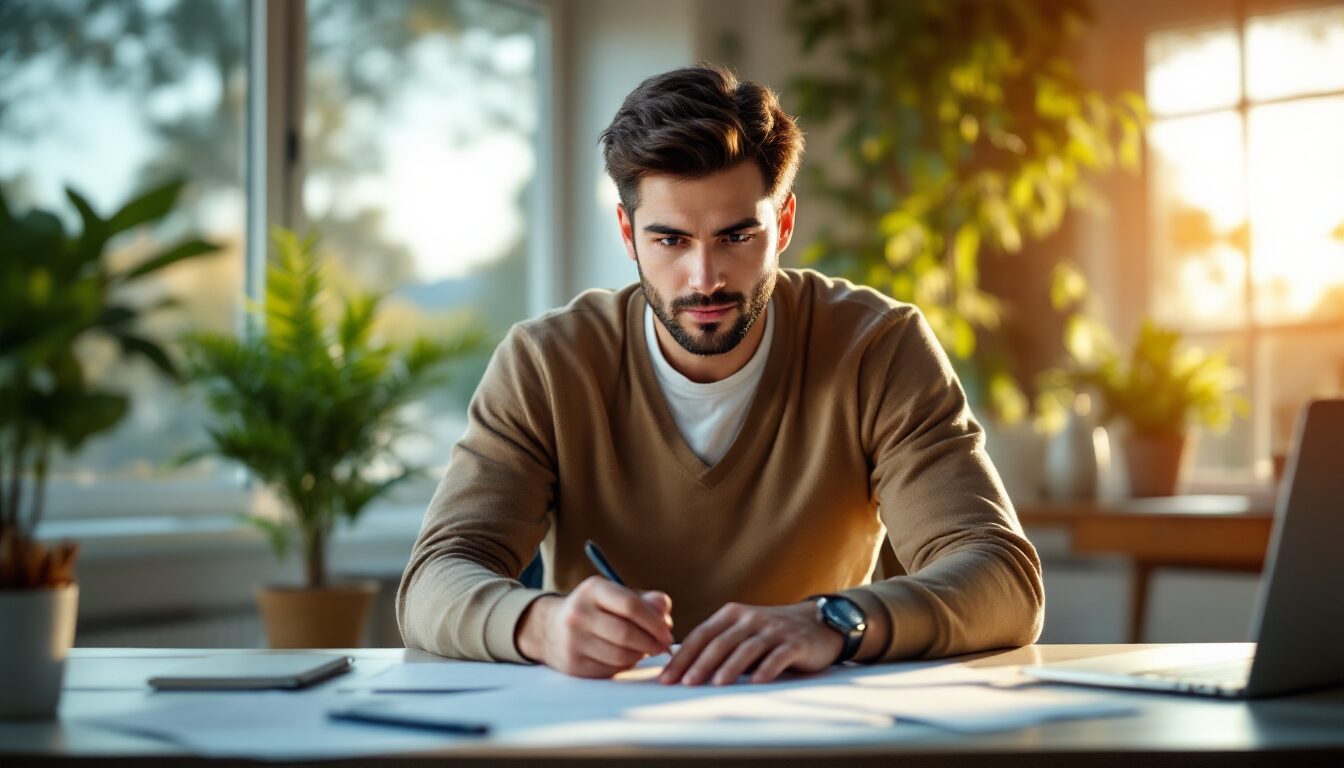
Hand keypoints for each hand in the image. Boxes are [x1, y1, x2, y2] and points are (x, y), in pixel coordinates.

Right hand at [516, 576, 672, 677]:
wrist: (550, 628)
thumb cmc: (595, 609)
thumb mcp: (616, 595)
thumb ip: (646, 600)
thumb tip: (665, 613)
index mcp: (593, 590)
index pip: (631, 605)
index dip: (655, 621)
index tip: (667, 632)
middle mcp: (579, 614)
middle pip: (626, 634)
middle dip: (651, 642)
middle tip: (662, 646)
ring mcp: (573, 641)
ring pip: (620, 655)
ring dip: (640, 655)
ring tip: (644, 649)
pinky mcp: (573, 665)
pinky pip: (611, 669)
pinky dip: (625, 665)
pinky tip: (626, 657)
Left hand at [658, 602, 841, 685]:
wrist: (817, 623)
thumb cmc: (771, 633)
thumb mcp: (742, 631)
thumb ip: (718, 644)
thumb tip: (683, 669)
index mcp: (732, 615)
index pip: (701, 635)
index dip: (682, 656)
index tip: (666, 677)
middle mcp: (750, 619)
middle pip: (721, 641)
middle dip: (700, 663)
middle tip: (685, 683)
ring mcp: (773, 630)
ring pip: (747, 648)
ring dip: (730, 666)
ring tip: (716, 683)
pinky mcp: (795, 643)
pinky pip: (778, 656)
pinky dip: (766, 669)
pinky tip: (756, 682)